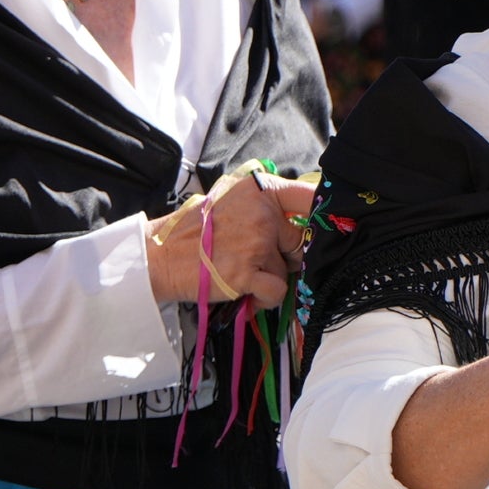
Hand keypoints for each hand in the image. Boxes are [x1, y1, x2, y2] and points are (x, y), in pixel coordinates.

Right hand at [145, 170, 317, 309]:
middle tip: (261, 260)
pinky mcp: (248, 272)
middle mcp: (261, 211)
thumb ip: (262, 203)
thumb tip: (300, 218)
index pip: (308, 197)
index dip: (322, 216)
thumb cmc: (194, 231)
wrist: (161, 256)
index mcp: (258, 189)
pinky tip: (247, 292)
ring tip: (241, 273)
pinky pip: (278, 290)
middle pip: (301, 239)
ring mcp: (256, 241)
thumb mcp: (228, 200)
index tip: (327, 228)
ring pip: (287, 268)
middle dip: (287, 255)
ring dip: (270, 278)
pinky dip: (265, 298)